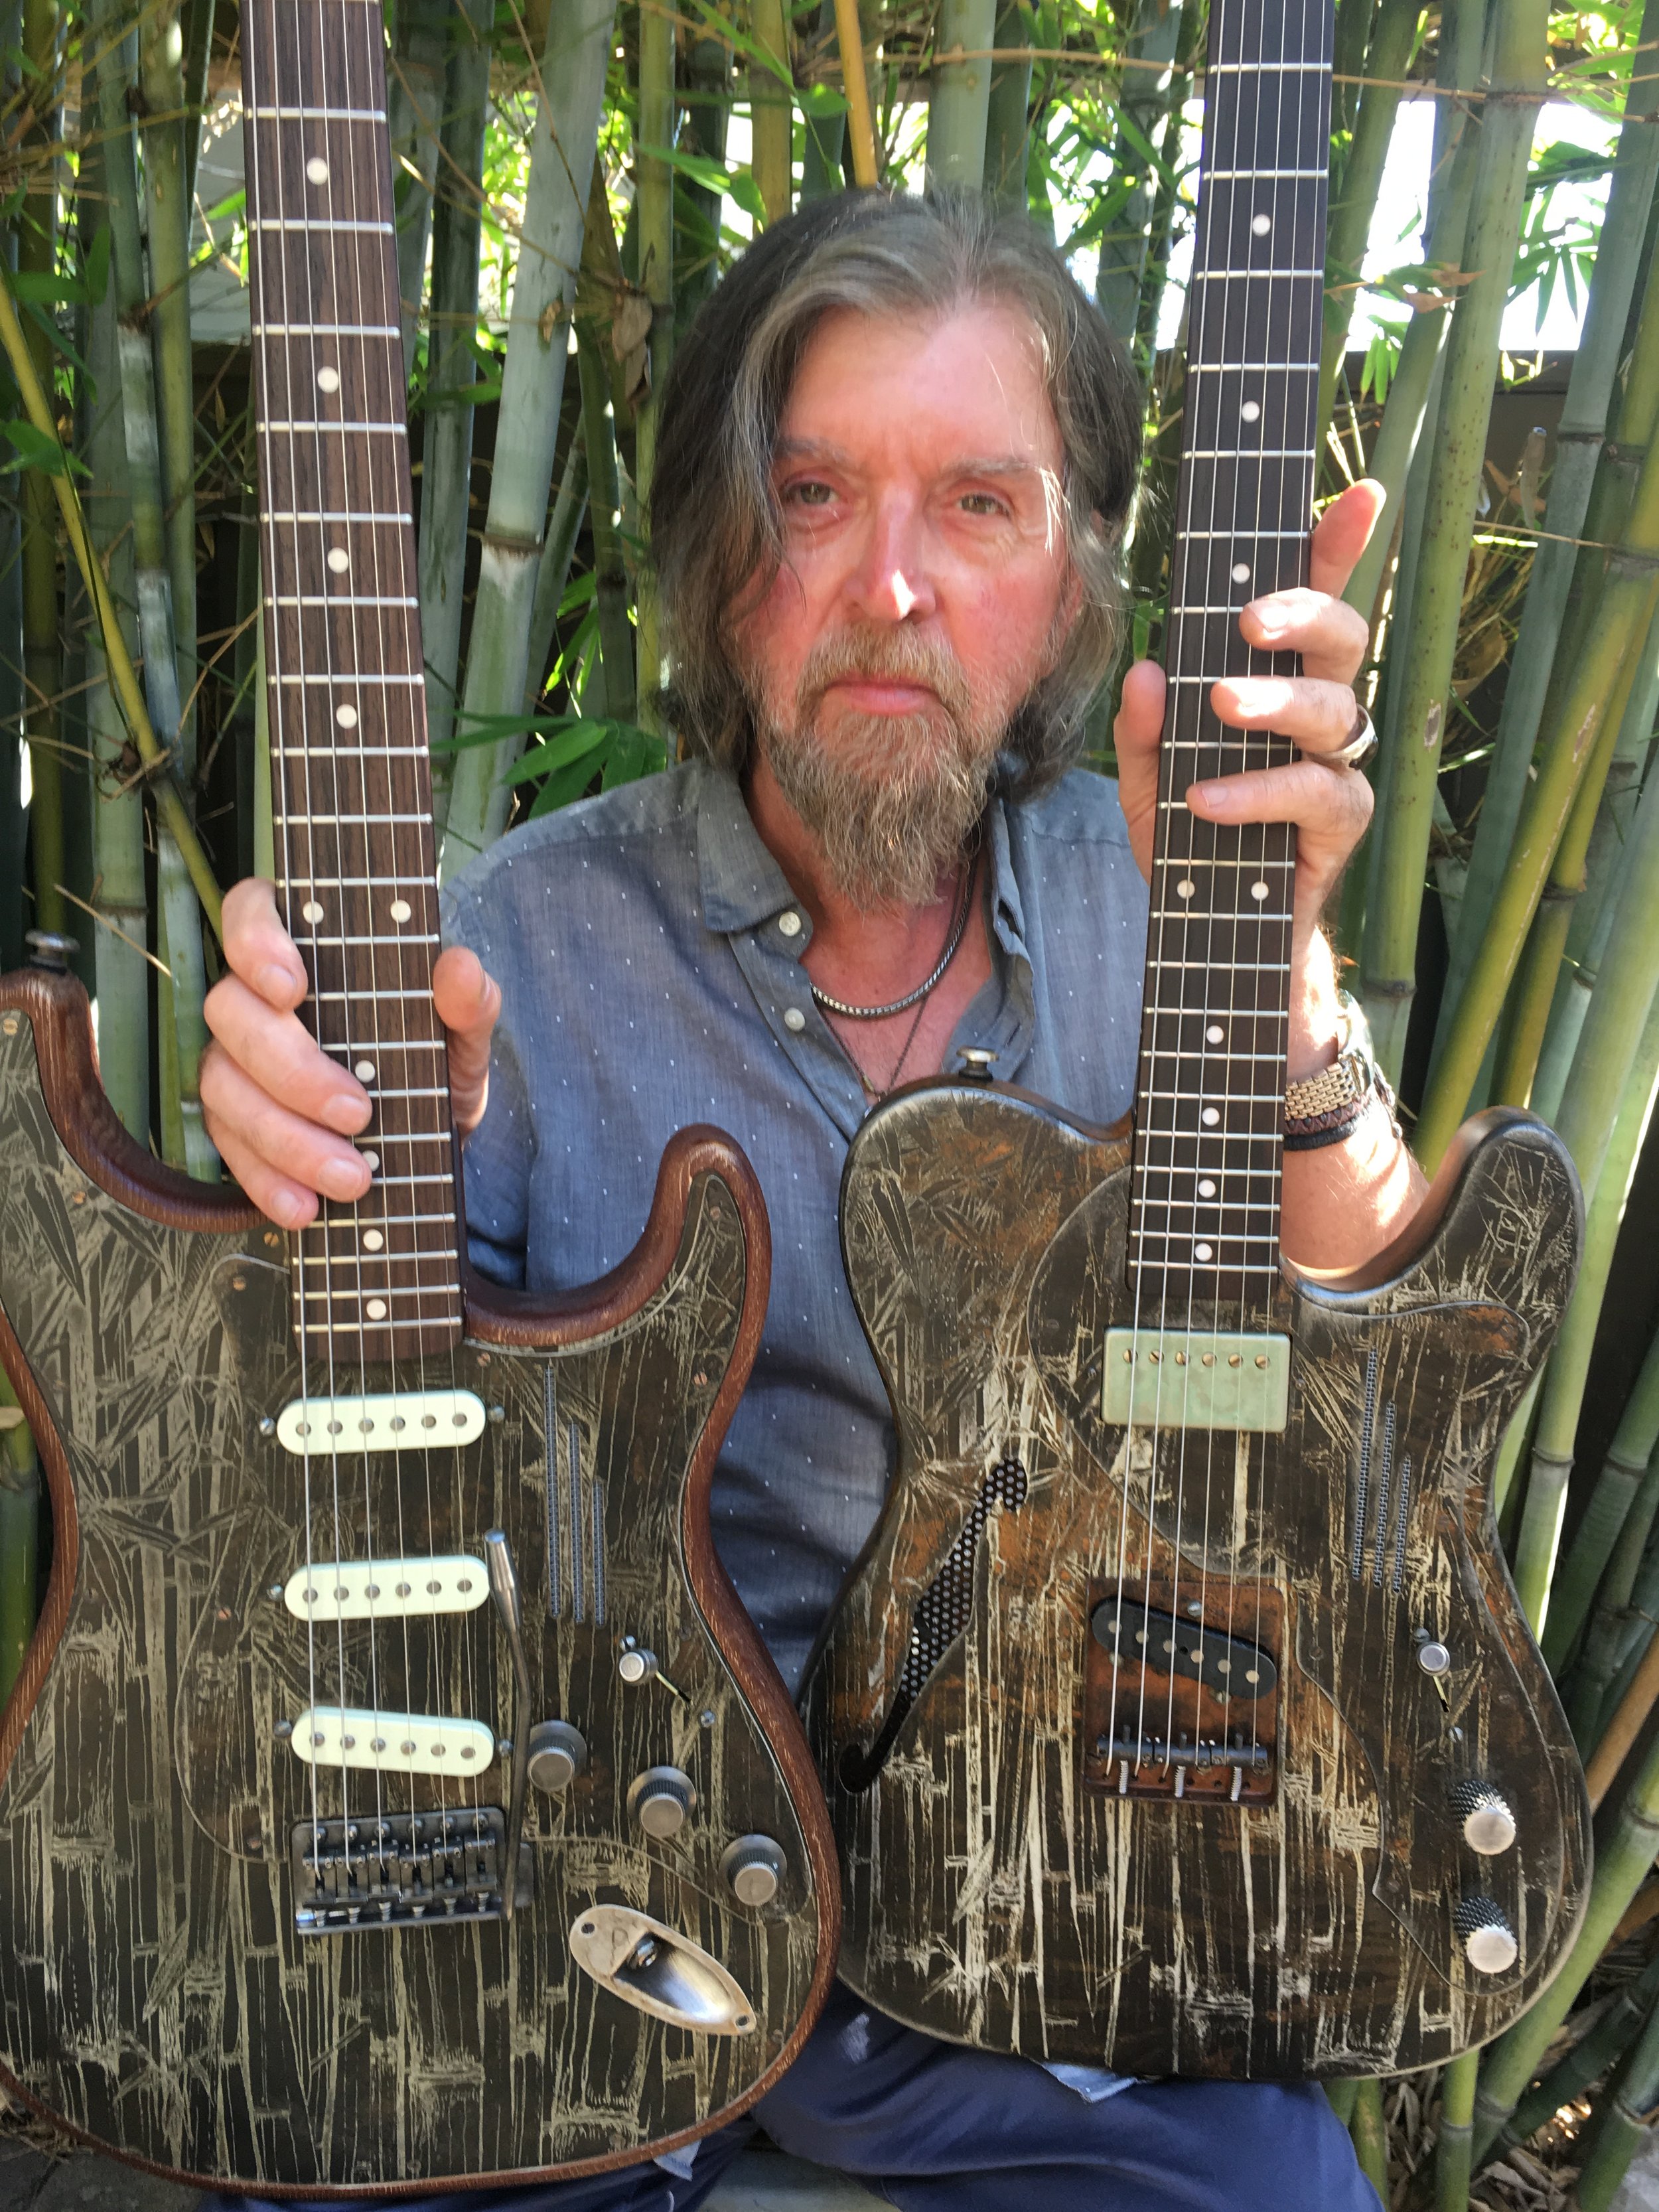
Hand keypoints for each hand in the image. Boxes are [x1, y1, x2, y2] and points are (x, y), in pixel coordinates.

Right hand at [200, 878, 499, 1227]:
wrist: (436, 1132)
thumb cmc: (438, 1057)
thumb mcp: (466, 1032)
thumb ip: (469, 1000)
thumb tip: (460, 968)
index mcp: (306, 950)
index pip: (250, 912)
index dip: (254, 941)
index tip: (293, 987)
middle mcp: (257, 1001)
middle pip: (231, 1014)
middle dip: (290, 1070)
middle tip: (356, 1112)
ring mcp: (237, 1063)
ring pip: (224, 1089)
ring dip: (285, 1138)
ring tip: (351, 1176)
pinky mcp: (236, 1124)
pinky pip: (231, 1151)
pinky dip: (267, 1183)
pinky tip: (306, 1207)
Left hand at [1114, 478, 1383, 1075]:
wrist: (1214, 939)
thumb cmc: (1191, 842)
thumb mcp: (1147, 783)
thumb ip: (1143, 729)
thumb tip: (1148, 671)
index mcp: (1279, 680)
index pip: (1314, 598)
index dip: (1338, 544)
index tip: (1356, 491)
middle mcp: (1321, 712)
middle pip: (1344, 635)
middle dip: (1305, 612)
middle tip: (1250, 620)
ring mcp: (1339, 765)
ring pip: (1333, 709)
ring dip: (1275, 701)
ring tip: (1221, 704)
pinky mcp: (1341, 822)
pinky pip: (1312, 792)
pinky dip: (1259, 791)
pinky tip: (1209, 800)